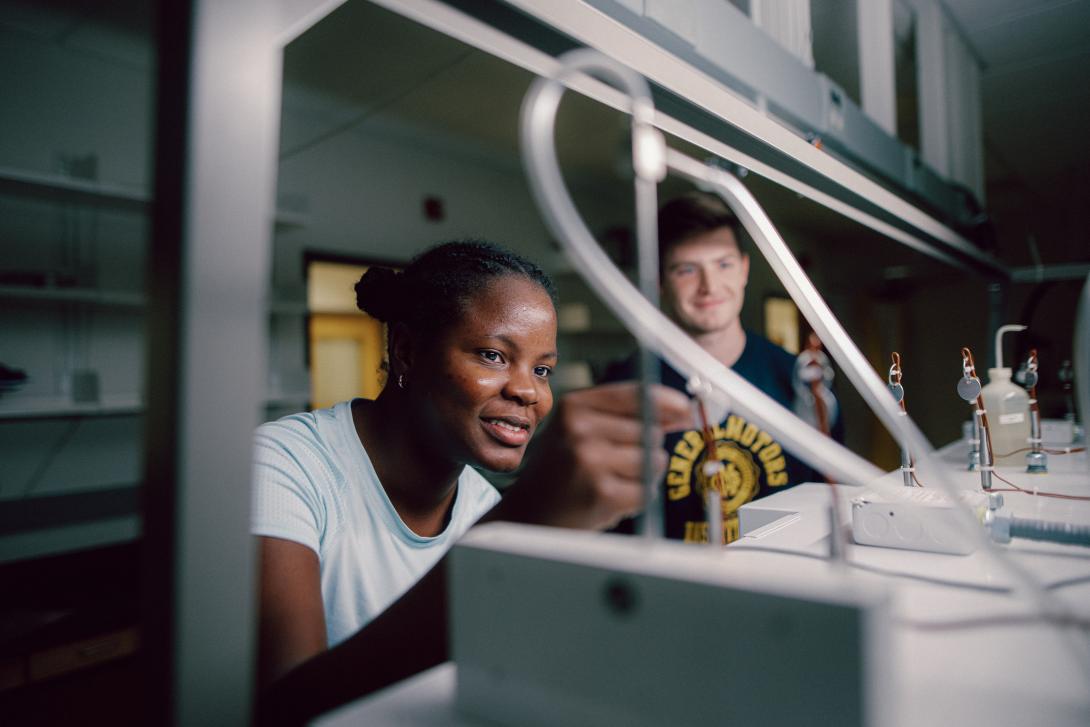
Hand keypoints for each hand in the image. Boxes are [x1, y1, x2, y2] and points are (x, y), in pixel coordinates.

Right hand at [498, 382, 690, 529]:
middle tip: (615, 464)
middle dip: (647, 448)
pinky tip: (612, 498)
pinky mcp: (602, 494)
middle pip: (651, 430)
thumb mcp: (578, 428)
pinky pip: (647, 490)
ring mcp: (590, 461)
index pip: (637, 394)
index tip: (684, 410)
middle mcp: (580, 428)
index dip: (668, 402)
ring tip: (613, 481)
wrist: (528, 514)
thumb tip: (682, 411)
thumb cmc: (561, 469)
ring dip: (644, 475)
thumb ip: (624, 415)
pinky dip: (637, 498)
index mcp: (574, 406)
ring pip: (654, 460)